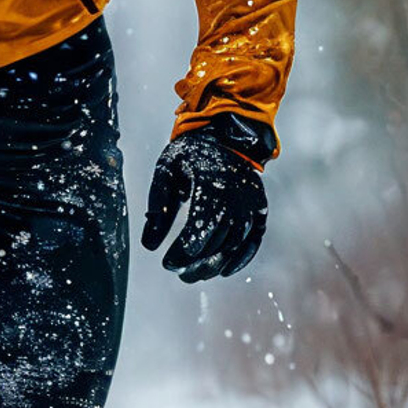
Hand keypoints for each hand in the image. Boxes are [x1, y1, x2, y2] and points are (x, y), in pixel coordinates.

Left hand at [140, 114, 272, 281]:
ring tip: (194, 274)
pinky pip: (253, 240)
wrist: (226, 134)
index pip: (199, 228)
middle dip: (196, 262)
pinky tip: (224, 270)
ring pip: (234, 244)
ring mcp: (250, 205)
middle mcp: (235, 197)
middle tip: (178, 272)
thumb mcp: (167, 167)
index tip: (167, 263)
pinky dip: (241, 259)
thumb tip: (148, 244)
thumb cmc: (191, 152)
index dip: (183, 250)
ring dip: (215, 264)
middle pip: (217, 241)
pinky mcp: (259, 209)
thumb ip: (158, 202)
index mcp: (211, 184)